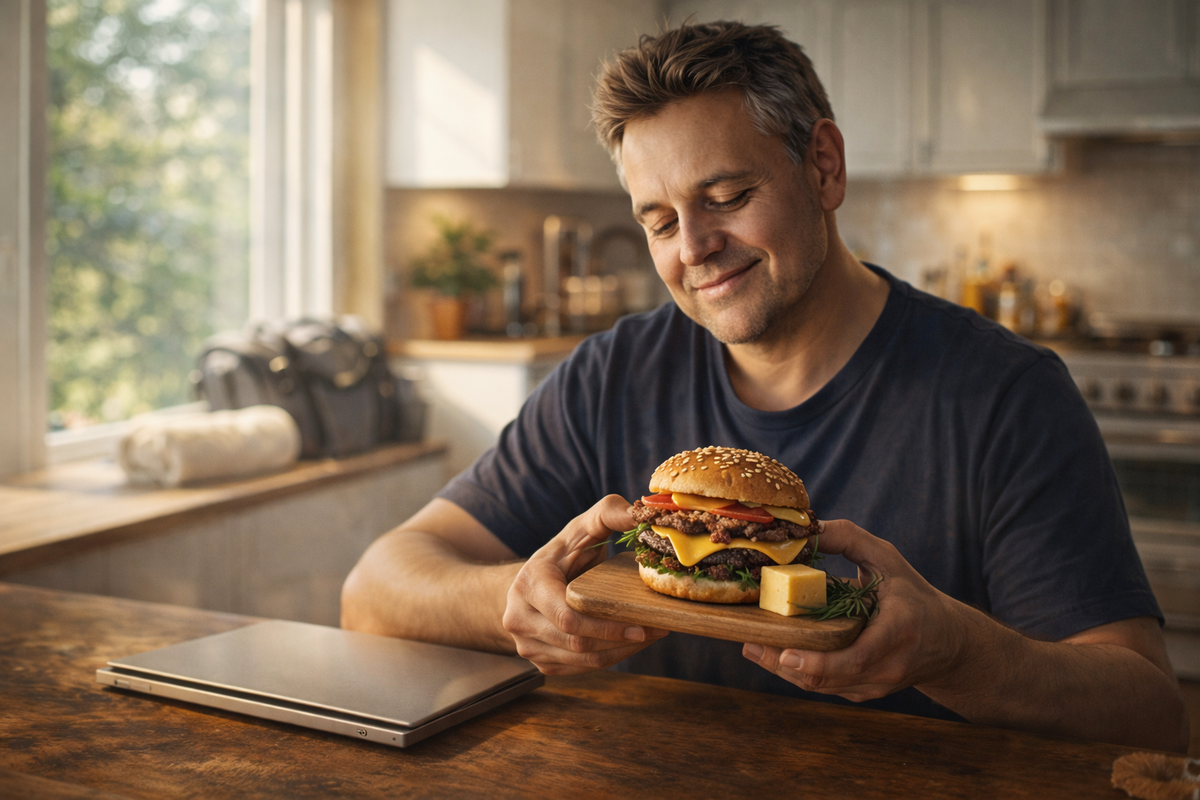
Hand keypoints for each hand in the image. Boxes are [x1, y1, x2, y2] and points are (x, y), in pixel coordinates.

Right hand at [502, 495, 669, 674]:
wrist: (530, 583)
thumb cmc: (562, 555)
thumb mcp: (581, 529)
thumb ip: (608, 513)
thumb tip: (639, 513)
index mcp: (528, 585)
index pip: (568, 617)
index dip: (607, 626)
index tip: (642, 626)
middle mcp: (519, 619)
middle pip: (578, 643)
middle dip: (621, 641)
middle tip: (657, 631)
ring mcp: (526, 645)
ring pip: (581, 660)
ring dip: (621, 652)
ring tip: (650, 636)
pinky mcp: (540, 662)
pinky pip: (580, 668)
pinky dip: (608, 658)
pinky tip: (629, 644)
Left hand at [742, 519, 968, 701]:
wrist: (948, 642)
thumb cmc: (914, 594)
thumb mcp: (888, 559)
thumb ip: (849, 539)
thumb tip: (808, 528)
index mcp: (897, 631)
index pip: (855, 658)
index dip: (818, 662)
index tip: (786, 653)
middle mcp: (889, 666)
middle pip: (829, 678)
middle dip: (785, 665)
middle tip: (752, 646)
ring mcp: (878, 685)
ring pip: (824, 687)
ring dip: (786, 671)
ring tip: (754, 649)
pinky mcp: (867, 692)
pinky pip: (828, 687)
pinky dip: (800, 673)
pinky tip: (775, 656)